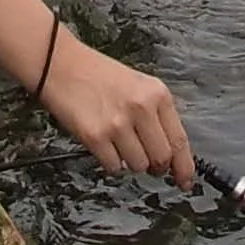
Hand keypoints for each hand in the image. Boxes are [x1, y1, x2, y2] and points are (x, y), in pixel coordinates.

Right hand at [40, 33, 194, 186]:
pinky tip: (103, 143)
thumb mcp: (138, 86)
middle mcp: (141, 108)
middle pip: (161, 159)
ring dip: (130, 162)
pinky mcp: (96, 137)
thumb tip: (173, 156)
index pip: (180, 141)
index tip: (185, 181)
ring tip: (117, 140)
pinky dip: (110, 162)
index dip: (184, 167)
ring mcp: (118, 123)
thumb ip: (157, 116)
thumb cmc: (99, 75)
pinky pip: (115, 168)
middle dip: (154, 166)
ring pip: (139, 166)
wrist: (59, 63)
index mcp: (156, 93)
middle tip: (143, 157)